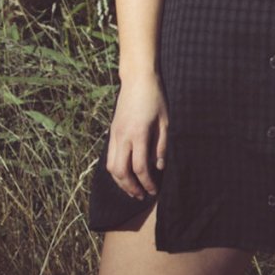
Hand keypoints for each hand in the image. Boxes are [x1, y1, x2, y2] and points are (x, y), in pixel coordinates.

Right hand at [105, 73, 168, 199]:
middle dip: (131, 188)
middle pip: (121, 172)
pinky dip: (115, 170)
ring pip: (111, 166)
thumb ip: (161, 145)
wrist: (137, 79)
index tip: (154, 190)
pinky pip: (109, 156)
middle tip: (141, 195)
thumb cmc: (155, 97)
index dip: (147, 183)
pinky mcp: (111, 131)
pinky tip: (124, 173)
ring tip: (132, 189)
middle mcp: (123, 136)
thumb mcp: (165, 120)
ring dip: (120, 182)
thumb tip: (159, 167)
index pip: (140, 167)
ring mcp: (115, 134)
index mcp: (138, 134)